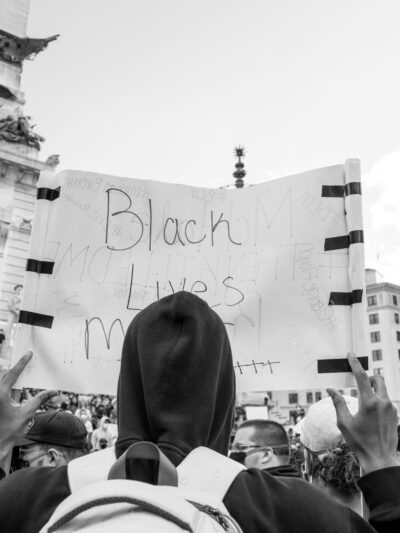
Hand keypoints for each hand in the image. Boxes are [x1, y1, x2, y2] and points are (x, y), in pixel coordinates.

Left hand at [0, 352, 56, 473]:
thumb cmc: (11, 429)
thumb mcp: (27, 413)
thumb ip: (40, 399)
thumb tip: (54, 391)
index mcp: (1, 394)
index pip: (12, 373)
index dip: (22, 363)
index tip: (28, 354)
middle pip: (4, 373)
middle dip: (15, 367)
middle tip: (26, 359)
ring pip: (1, 379)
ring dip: (10, 375)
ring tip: (21, 370)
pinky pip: (1, 386)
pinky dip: (8, 383)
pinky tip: (16, 384)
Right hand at [327, 352, 399, 474]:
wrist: (380, 459)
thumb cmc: (360, 442)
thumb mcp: (344, 423)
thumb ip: (338, 403)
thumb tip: (330, 389)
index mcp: (368, 402)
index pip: (361, 376)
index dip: (355, 363)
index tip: (351, 354)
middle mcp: (382, 402)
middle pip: (378, 378)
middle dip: (369, 377)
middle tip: (360, 383)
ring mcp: (391, 408)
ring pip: (384, 389)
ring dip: (374, 389)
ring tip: (364, 402)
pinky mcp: (395, 415)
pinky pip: (387, 400)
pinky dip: (379, 400)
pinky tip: (371, 414)